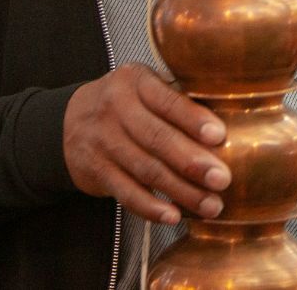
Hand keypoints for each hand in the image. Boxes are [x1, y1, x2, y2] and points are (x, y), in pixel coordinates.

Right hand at [64, 63, 228, 224]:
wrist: (70, 120)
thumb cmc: (124, 103)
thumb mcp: (145, 86)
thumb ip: (177, 99)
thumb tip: (226, 127)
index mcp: (135, 81)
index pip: (166, 100)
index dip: (193, 119)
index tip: (219, 136)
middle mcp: (116, 108)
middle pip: (157, 138)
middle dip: (192, 161)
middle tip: (222, 179)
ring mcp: (103, 140)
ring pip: (145, 169)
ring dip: (180, 191)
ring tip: (210, 205)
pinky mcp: (96, 170)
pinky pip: (126, 192)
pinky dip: (150, 207)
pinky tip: (173, 216)